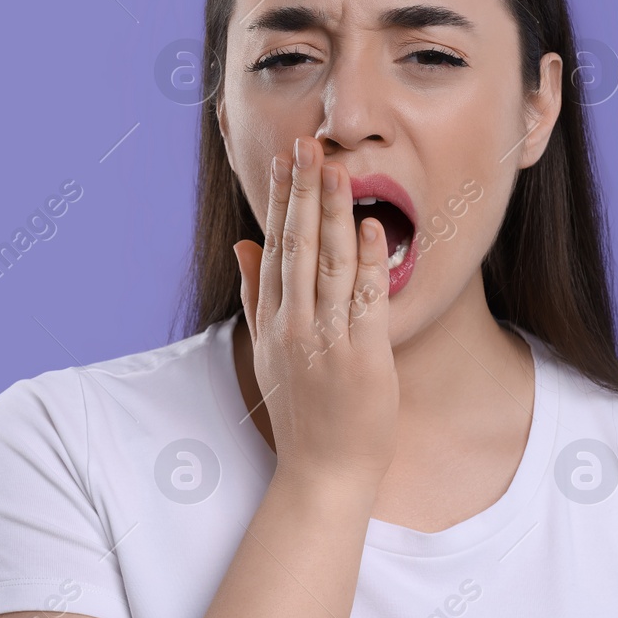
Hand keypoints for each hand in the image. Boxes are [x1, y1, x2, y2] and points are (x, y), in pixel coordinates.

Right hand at [232, 136, 399, 492]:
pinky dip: (369, 261)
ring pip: (329, 264)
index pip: (274, 247)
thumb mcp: (265, 352)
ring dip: (334, 213)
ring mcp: (326, 340)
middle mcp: (294, 325)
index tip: (285, 159)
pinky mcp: (362, 356)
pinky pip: (366, 300)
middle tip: (309, 144)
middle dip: (304, 191)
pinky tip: (374, 227)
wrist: (324, 473)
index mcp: (272, 321)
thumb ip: (255, 295)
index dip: (281, 200)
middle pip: (297, 246)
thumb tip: (243, 245)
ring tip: (339, 168)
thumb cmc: (302, 414)